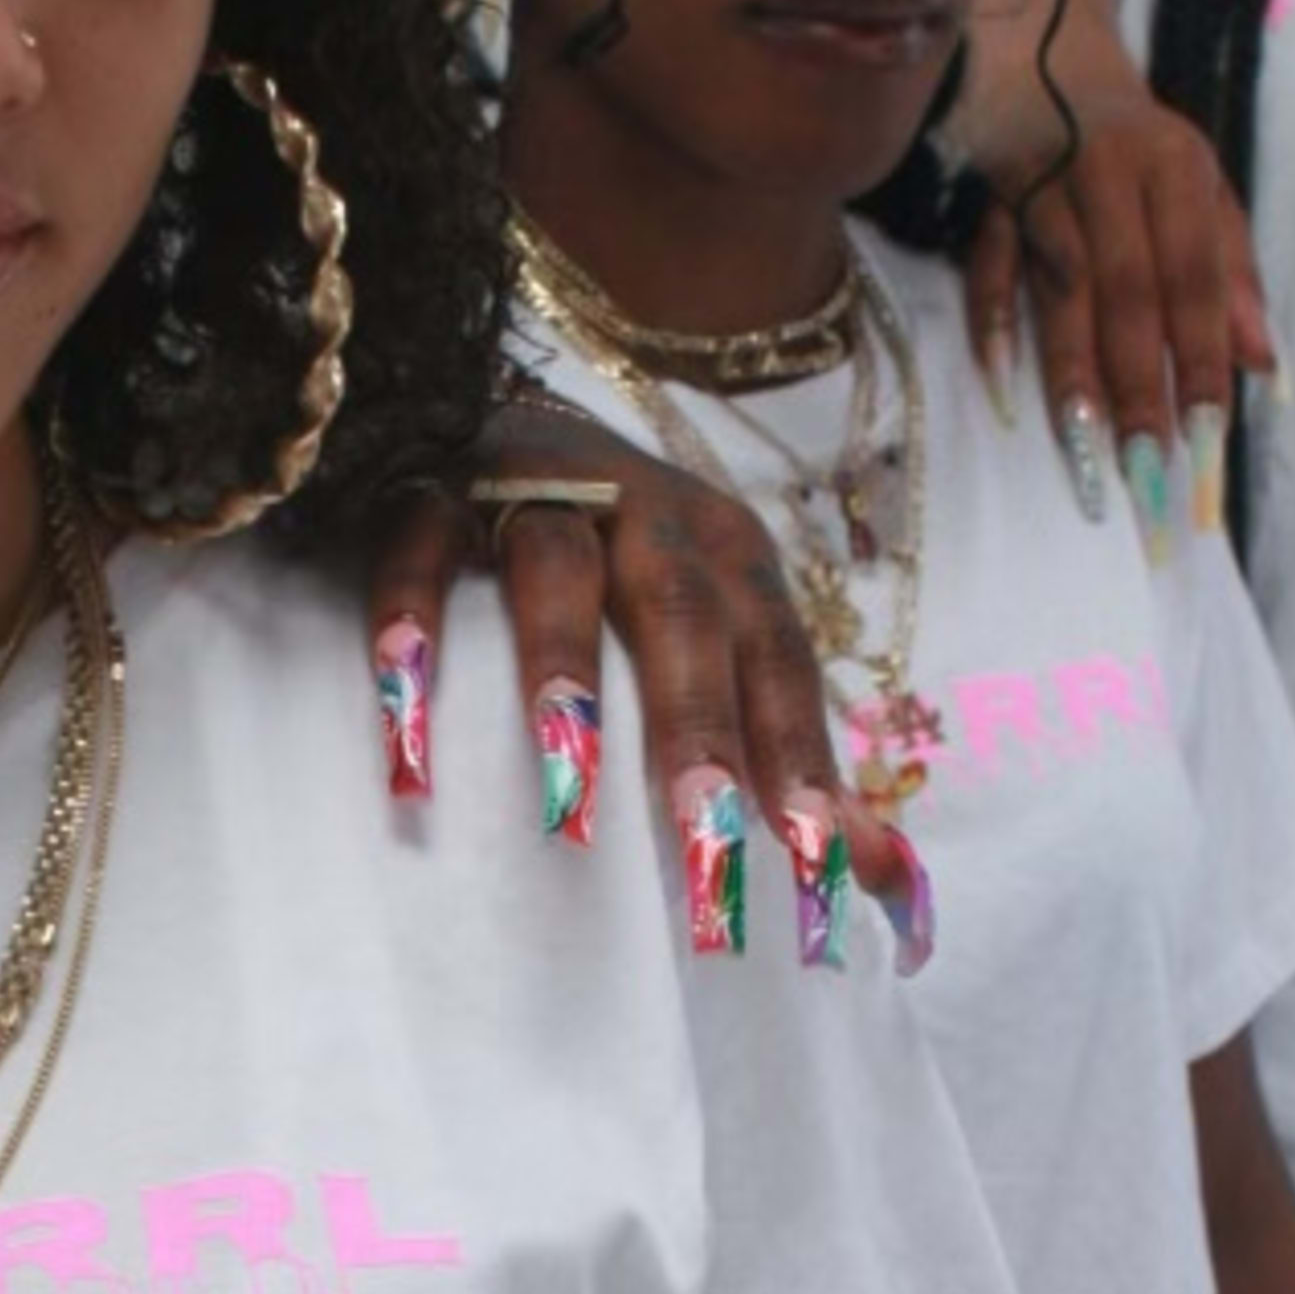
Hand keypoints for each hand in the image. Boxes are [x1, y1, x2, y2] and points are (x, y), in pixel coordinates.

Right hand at [361, 395, 927, 959]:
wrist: (498, 414)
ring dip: (562, 664)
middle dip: (695, 722)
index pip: (775, 658)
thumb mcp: (718, 635)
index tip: (813, 853)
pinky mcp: (431, 485)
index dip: (798, 747)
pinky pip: (421, 544)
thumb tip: (889, 879)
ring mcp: (536, 490)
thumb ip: (787, 751)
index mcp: (726, 555)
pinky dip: (413, 610)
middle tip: (703, 828)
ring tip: (565, 771)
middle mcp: (644, 513)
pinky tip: (405, 686)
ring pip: (557, 568)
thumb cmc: (625, 563)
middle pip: (680, 613)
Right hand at [962, 110, 1276, 549]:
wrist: (1051, 69)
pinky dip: (993, 326)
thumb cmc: (1145, 153)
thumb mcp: (1207, 195)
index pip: (1195, 275)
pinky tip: (1001, 389)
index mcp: (1176, 170)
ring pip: (1059, 286)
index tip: (1208, 432)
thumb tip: (1263, 370)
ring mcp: (1044, 186)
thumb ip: (1235, 279)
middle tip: (1146, 461)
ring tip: (1084, 442)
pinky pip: (987, 270)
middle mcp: (1111, 174)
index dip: (1202, 353)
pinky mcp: (989, 202)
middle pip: (1127, 289)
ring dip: (1071, 368)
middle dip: (1138, 380)